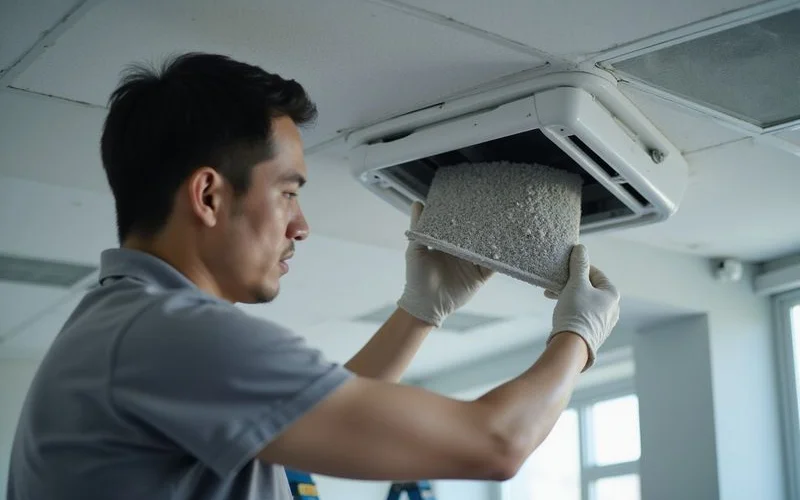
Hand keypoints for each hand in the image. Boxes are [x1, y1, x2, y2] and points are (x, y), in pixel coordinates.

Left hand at [397, 202, 493, 326]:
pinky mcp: (480, 276)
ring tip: (503, 226)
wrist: (425, 305)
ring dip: (495, 239)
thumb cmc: (416, 277)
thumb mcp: (415, 250)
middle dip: (484, 225)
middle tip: (493, 209)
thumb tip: (417, 204)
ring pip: (487, 248)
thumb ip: (418, 228)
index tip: (473, 201)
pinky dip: (500, 259)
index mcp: (447, 243)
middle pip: (476, 235)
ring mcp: (472, 263)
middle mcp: (461, 251)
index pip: (459, 225)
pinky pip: (493, 265)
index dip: (466, 215)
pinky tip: (505, 250)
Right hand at [545, 244, 619, 370]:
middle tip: (554, 285)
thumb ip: (579, 265)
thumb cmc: (576, 312)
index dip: (578, 268)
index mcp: (612, 294)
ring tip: (553, 297)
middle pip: (589, 288)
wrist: (571, 346)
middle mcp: (612, 308)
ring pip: (585, 302)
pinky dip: (572, 309)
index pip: (595, 273)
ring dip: (568, 296)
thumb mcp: (576, 284)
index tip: (563, 270)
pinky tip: (560, 311)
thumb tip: (581, 249)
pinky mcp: (594, 333)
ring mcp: (604, 322)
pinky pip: (583, 314)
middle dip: (570, 284)